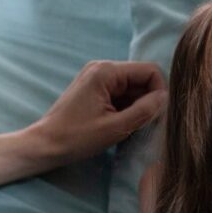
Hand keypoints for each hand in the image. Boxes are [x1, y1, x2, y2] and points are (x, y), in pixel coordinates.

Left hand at [24, 60, 166, 168]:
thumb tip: (166, 98)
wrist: (45, 145)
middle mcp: (102, 67)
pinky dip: (127, 108)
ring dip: (137, 106)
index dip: (160, 92)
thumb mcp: (116, 127)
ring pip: (133, 87)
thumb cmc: (77, 137)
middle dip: (148, 100)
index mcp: (107, 71)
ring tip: (128, 126)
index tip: (156, 115)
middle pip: (141, 78)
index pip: (150, 71)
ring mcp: (97, 77)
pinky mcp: (95, 88)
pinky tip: (119, 124)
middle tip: (142, 124)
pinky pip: (122, 93)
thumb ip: (145, 110)